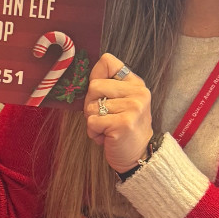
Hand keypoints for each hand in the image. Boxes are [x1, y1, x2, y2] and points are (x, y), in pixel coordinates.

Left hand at [86, 53, 153, 172]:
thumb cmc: (124, 129)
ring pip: (91, 106)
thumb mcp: (122, 102)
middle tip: (103, 117)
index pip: (107, 61)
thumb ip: (108, 86)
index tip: (101, 93)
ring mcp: (133, 108)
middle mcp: (138, 92)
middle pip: (94, 85)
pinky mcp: (123, 124)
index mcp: (136, 83)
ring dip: (93, 121)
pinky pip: (92, 121)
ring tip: (107, 129)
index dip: (95, 76)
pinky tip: (107, 137)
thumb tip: (80, 75)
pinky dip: (94, 133)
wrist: (138, 156)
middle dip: (91, 104)